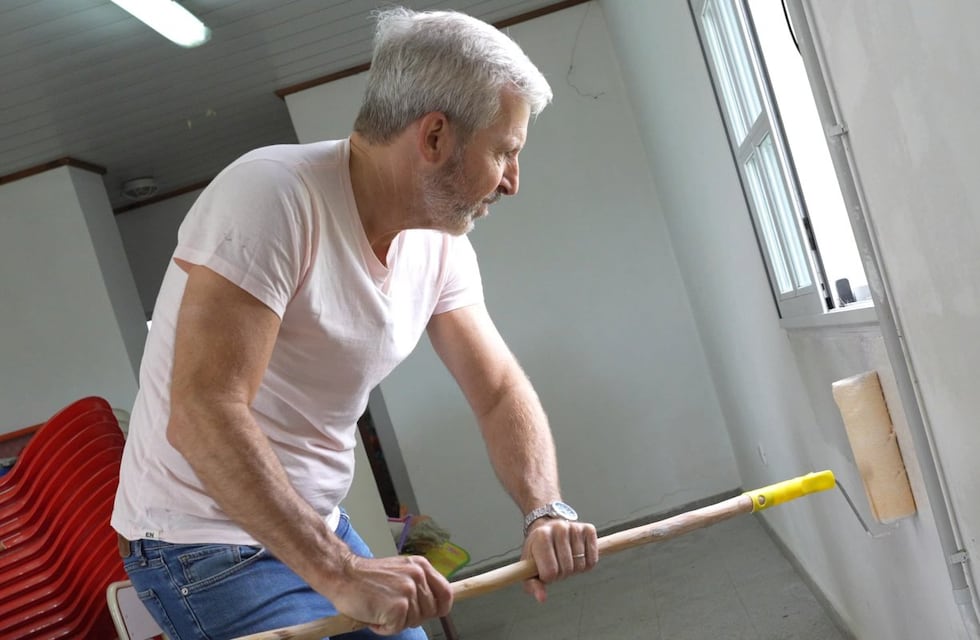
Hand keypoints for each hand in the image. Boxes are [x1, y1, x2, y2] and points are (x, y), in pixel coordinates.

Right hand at [324, 552, 453, 633]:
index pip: (446, 593)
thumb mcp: (400, 571)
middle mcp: (418, 576)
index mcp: (421, 566)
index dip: (441, 607)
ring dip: (396, 622)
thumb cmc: (366, 578)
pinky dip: (383, 628)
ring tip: (380, 609)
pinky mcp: (398, 607)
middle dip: (412, 616)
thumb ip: (417, 583)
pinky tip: (373, 615)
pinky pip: (397, 628)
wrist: (342, 575)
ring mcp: (408, 591)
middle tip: (391, 608)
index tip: (431, 612)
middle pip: (431, 611)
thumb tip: (434, 603)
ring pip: (414, 621)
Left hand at [521, 518, 597, 601]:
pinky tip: (578, 556)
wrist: (547, 528)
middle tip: (556, 565)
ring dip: (574, 569)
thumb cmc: (538, 550)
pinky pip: (593, 559)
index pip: (551, 572)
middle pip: (567, 569)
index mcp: (541, 536)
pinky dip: (587, 564)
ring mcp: (575, 528)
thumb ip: (533, 585)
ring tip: (566, 559)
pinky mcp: (589, 529)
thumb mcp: (529, 567)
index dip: (549, 578)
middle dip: (562, 574)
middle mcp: (559, 528)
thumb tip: (542, 598)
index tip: (546, 571)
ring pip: (580, 565)